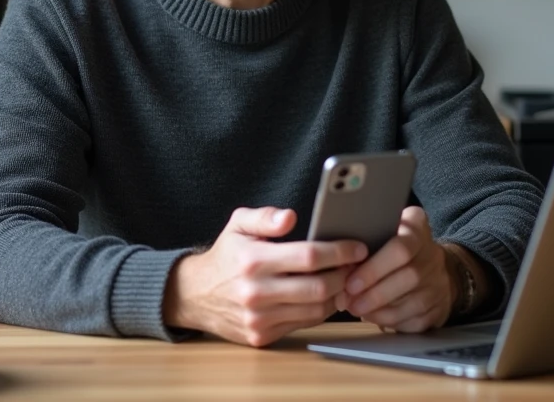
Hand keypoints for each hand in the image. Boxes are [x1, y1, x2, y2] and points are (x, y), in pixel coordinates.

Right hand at [164, 206, 366, 346]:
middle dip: (344, 275)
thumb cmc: (225, 255)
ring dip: (337, 295)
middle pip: (318, 287)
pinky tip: (325, 296)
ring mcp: (258, 318)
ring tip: (344, 279)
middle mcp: (255, 292)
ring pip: (315, 310)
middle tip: (356, 264)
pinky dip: (320, 310)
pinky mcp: (261, 336)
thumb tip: (290, 217)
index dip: (340, 251)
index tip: (358, 247)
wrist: (195, 295)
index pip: (309, 256)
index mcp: (252, 259)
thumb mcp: (238, 224)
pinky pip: (303, 324)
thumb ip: (265, 216)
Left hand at [337, 206, 454, 332]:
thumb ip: (366, 236)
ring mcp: (438, 285)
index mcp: (417, 229)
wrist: (435, 269)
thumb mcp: (385, 229)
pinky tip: (372, 315)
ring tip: (354, 308)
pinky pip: (412, 320)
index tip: (351, 281)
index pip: (401, 247)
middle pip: (407, 277)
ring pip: (409, 303)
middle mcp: (433, 256)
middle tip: (347, 299)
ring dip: (377, 309)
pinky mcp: (438, 311)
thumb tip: (336, 259)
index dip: (374, 267)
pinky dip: (389, 320)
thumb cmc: (396, 247)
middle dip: (373, 292)